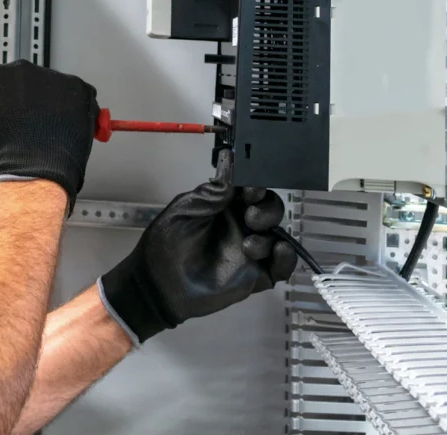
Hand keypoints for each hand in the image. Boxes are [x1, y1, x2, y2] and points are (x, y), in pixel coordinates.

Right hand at [0, 60, 98, 199]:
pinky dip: (77, 113)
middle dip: (30, 103)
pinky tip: (67, 132)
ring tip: (49, 135)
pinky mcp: (78, 88)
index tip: (11, 118)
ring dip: (54, 108)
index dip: (5, 105)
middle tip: (32, 128)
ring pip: (54, 91)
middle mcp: (21, 69)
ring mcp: (52, 76)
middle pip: (27, 84)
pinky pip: (80, 99)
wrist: (31, 171)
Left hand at [98, 150, 296, 344]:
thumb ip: (213, 191)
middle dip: (267, 208)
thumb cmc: (166, 243)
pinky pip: (281, 266)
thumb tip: (231, 161)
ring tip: (248, 245)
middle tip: (250, 216)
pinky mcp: (256, 275)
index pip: (251, 189)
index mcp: (225, 206)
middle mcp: (241, 225)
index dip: (256, 185)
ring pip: (277, 234)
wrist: (158, 285)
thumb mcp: (186, 209)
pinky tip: (279, 251)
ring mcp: (250, 250)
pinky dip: (288, 258)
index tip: (252, 189)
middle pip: (270, 208)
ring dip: (271, 233)